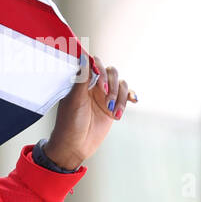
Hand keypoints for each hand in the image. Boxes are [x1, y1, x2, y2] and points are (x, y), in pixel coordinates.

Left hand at [45, 53, 135, 169]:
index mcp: (82, 80)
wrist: (75, 145)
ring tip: (114, 113)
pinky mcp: (113, 107)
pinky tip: (133, 101)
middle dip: (112, 86)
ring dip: (120, 98)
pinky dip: (130, 97)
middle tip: (107, 101)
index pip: (95, 64)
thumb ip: (82, 79)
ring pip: (121, 85)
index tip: (101, 85)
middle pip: (111, 72)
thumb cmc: (69, 122)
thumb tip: (84, 56)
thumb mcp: (75, 100)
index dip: (101, 70)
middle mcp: (94, 85)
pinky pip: (126, 96)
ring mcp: (104, 96)